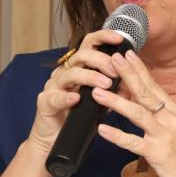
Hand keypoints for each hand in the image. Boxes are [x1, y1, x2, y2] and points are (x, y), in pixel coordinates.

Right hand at [26, 30, 123, 154]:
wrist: (53, 138)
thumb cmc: (76, 116)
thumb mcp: (98, 100)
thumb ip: (111, 89)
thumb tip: (130, 83)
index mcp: (77, 68)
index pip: (89, 45)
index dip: (103, 38)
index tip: (119, 39)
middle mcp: (64, 73)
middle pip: (81, 55)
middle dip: (101, 59)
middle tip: (116, 70)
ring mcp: (53, 87)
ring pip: (70, 74)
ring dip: (89, 77)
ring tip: (105, 84)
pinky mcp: (45, 103)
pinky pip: (55, 97)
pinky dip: (66, 97)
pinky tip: (76, 98)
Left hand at [91, 50, 175, 176]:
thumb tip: (170, 117)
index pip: (155, 87)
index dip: (140, 70)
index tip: (128, 56)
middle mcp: (171, 121)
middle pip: (145, 92)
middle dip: (127, 74)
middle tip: (111, 59)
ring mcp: (164, 136)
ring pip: (137, 113)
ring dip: (116, 101)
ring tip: (98, 92)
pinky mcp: (158, 154)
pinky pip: (133, 143)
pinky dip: (117, 135)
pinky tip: (103, 130)